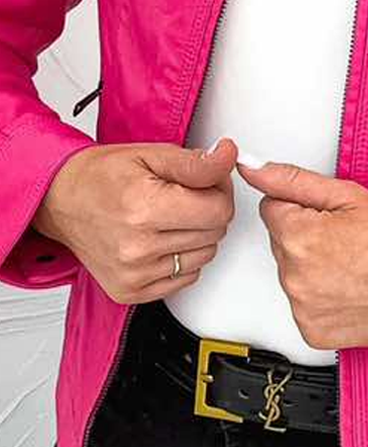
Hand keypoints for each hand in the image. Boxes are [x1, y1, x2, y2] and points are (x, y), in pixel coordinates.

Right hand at [32, 137, 237, 303]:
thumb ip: (195, 162)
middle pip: (214, 233)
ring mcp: (134, 274)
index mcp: (144, 209)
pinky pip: (185, 278)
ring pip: (204, 256)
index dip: (220, 190)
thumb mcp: (150, 154)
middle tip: (185, 195)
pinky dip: (182, 258)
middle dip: (209, 209)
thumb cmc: (100, 176)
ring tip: (170, 216)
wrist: (60, 200)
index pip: (218, 210)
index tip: (208, 181)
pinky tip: (161, 239)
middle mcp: (137, 248)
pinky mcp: (131, 292)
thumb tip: (228, 156)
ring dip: (197, 235)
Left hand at [236, 160, 367, 349]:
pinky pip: (302, 304)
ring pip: (290, 273)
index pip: (271, 208)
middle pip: (280, 242)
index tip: (332, 218)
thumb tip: (252, 167)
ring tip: (352, 266)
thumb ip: (292, 180)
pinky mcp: (311, 331)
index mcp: (297, 236)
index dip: (303, 208)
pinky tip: (349, 290)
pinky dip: (320, 297)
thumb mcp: (350, 195)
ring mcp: (301, 307)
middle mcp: (293, 276)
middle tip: (347, 242)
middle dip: (306, 236)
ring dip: (311, 267)